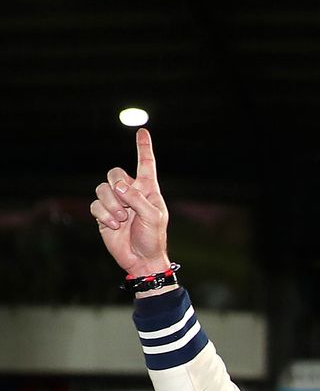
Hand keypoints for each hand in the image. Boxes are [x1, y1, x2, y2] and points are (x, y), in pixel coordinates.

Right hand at [90, 128, 172, 276]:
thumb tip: (119, 186)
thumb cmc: (153, 238)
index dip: (143, 148)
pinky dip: (103, 215)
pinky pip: (95, 204)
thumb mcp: (153, 217)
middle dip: (117, 185)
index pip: (145, 164)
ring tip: (121, 219)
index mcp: (148, 190)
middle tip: (125, 203)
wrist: (141, 259)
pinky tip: (113, 225)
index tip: (142, 131)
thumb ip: (138, 199)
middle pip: (115, 173)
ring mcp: (115, 203)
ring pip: (102, 188)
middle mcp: (130, 193)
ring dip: (111, 204)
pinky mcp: (103, 214)